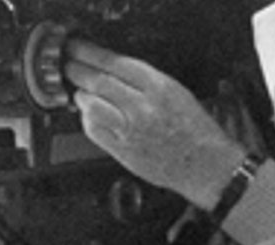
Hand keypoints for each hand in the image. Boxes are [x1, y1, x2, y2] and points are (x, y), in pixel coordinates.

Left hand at [63, 39, 248, 207]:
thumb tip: (113, 70)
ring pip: (92, 106)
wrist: (204, 164)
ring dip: (81, 98)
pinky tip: (90, 117)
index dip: (91, 55)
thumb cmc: (195, 130)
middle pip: (99, 82)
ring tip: (81, 95)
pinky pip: (95, 131)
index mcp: (159, 87)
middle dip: (78, 72)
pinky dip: (87, 120)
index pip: (116, 63)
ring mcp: (132, 130)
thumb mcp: (175, 92)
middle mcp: (144, 107)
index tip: (79, 51)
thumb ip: (144, 81)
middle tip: (70, 69)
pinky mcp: (124, 151)